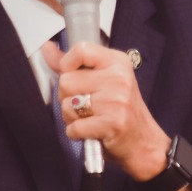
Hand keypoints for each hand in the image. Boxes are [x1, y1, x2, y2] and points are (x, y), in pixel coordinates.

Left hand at [43, 40, 169, 181]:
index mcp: (117, 62)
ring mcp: (117, 101)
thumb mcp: (102, 80)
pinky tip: (91, 131)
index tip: (73, 76)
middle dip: (68, 97)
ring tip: (90, 118)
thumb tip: (47, 48)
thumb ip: (73, 65)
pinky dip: (76, 133)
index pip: (81, 49)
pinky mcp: (113, 123)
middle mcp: (119, 78)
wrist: (144, 142)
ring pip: (66, 105)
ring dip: (71, 117)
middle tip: (86, 105)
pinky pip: (74, 127)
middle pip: (66, 81)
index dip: (67, 65)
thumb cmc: (120, 110)